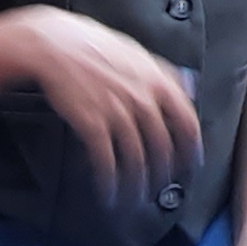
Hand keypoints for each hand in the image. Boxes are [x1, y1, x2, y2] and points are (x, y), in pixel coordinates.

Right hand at [1, 4, 202, 200]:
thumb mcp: (138, 53)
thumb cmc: (95, 47)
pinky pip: (106, 161)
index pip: (187, 124)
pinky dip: (109, 183)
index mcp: (159, 82)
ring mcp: (118, 113)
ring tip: (133, 200)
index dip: (192, 150)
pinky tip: (108, 195)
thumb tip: (189, 87)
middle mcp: (143, 99)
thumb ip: (166, 72)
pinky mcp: (92, 124)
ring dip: (136, 186)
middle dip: (163, 175)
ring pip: (136, 160)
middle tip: (159, 189)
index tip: (191, 166)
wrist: (55, 45)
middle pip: (163, 148)